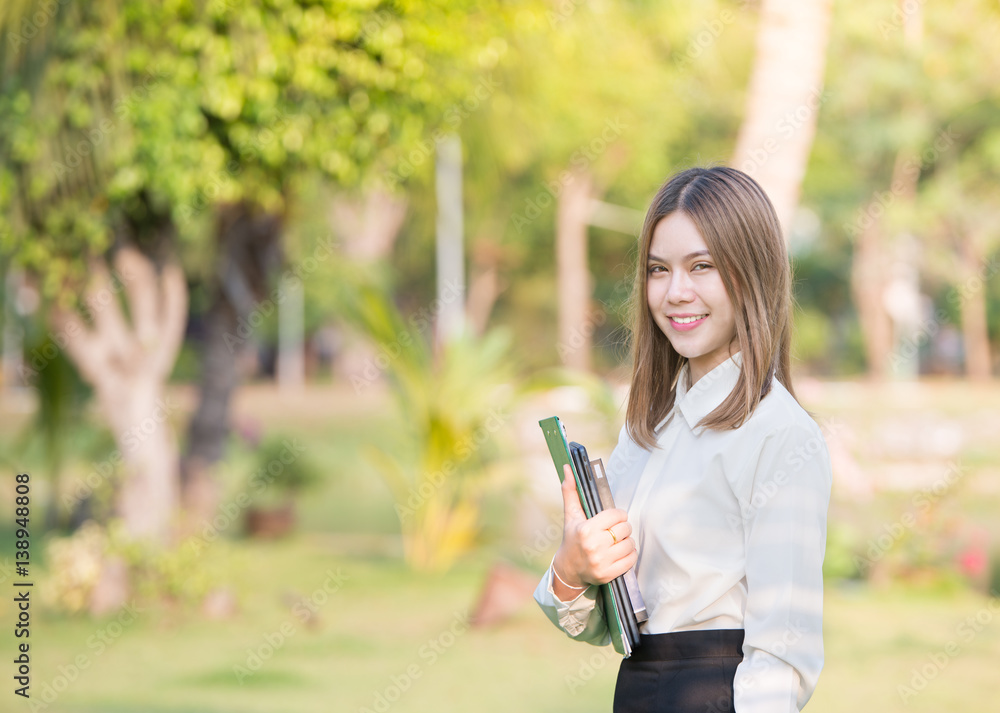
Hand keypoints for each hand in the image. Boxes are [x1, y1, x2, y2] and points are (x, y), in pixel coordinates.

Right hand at [552, 464, 636, 598]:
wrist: (568, 570)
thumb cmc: (572, 538)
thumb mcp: (571, 515)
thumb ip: (570, 491)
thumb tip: (568, 467)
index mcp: (586, 529)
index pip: (616, 515)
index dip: (618, 515)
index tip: (614, 517)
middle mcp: (594, 546)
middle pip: (625, 528)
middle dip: (622, 527)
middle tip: (614, 530)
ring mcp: (601, 562)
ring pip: (630, 544)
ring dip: (627, 541)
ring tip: (616, 541)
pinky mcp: (608, 574)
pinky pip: (631, 559)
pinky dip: (629, 554)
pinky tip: (619, 552)